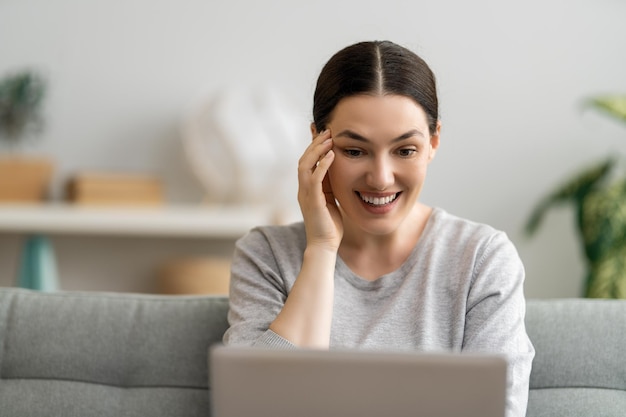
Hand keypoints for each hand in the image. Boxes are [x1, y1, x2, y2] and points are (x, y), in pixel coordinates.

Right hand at [297, 130, 342, 250]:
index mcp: (307, 189)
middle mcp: (303, 189)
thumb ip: (330, 186)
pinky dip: (322, 164)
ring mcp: (305, 195)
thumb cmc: (330, 226)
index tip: (322, 132)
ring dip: (317, 150)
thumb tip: (339, 172)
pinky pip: (314, 178)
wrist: (324, 246)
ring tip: (329, 138)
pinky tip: (332, 154)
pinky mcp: (313, 201)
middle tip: (327, 130)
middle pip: (303, 159)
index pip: (307, 162)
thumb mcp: (331, 200)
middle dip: (314, 143)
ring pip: (305, 165)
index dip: (313, 146)